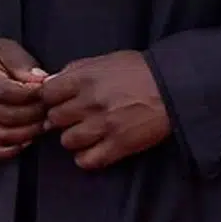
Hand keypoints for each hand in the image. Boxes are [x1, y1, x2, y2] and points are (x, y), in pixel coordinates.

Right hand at [0, 38, 46, 160]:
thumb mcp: (4, 49)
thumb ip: (22, 64)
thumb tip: (42, 81)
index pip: (7, 92)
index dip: (33, 95)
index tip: (48, 92)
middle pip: (8, 116)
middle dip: (36, 115)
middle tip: (52, 109)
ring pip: (2, 136)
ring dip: (29, 133)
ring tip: (43, 123)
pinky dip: (11, 150)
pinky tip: (27, 140)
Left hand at [40, 51, 171, 170]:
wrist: (174, 86)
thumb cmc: (140, 71)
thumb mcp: (105, 60)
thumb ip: (76, 70)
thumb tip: (50, 83)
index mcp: (85, 78)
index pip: (46, 94)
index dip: (50, 99)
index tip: (59, 101)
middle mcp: (90, 102)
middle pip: (54, 119)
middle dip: (63, 119)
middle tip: (74, 117)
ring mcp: (103, 126)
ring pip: (67, 141)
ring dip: (74, 138)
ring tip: (87, 133)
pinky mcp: (118, 145)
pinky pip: (87, 161)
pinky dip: (86, 158)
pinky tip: (95, 149)